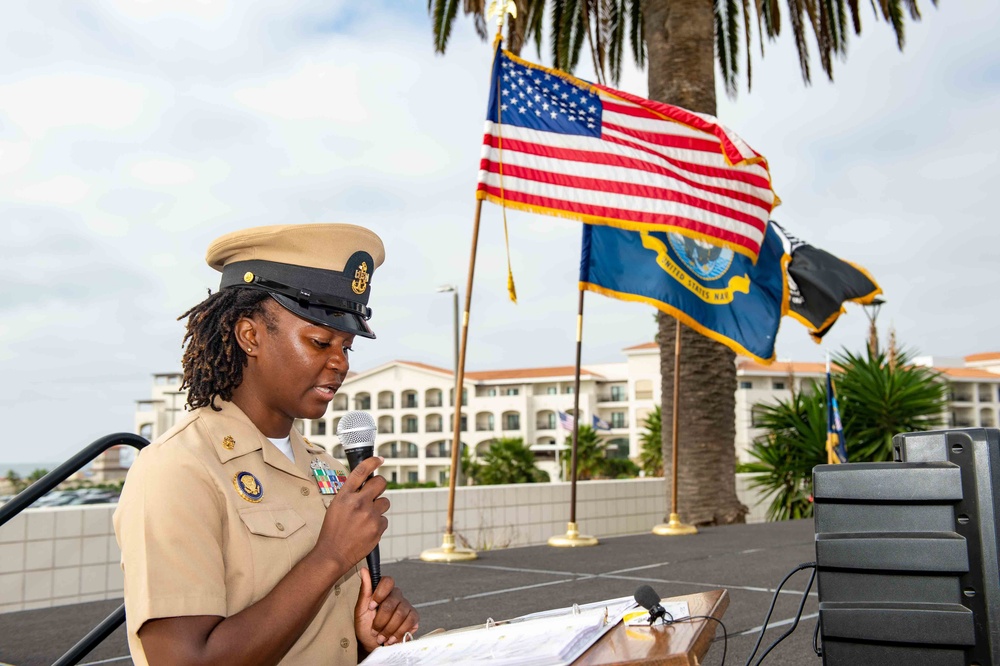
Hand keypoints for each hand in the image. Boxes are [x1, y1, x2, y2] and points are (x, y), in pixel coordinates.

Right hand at [311, 457, 389, 577]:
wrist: (333, 554)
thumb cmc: (332, 531)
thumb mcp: (335, 507)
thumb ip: (350, 495)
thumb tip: (364, 485)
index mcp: (345, 496)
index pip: (360, 472)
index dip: (372, 462)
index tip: (379, 459)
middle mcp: (358, 502)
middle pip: (380, 483)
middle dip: (379, 485)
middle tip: (375, 493)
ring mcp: (369, 515)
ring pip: (385, 502)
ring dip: (378, 508)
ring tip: (366, 518)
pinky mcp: (377, 527)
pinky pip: (384, 519)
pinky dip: (378, 524)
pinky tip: (367, 530)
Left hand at [354, 569, 419, 650]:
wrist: (373, 644)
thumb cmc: (365, 626)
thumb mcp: (360, 610)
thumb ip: (364, 590)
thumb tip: (364, 570)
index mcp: (384, 591)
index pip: (387, 581)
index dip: (379, 594)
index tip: (371, 607)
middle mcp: (396, 596)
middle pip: (391, 603)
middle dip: (380, 621)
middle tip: (374, 631)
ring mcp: (406, 606)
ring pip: (400, 614)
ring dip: (388, 629)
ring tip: (382, 637)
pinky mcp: (413, 617)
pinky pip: (410, 621)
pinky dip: (399, 633)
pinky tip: (392, 638)